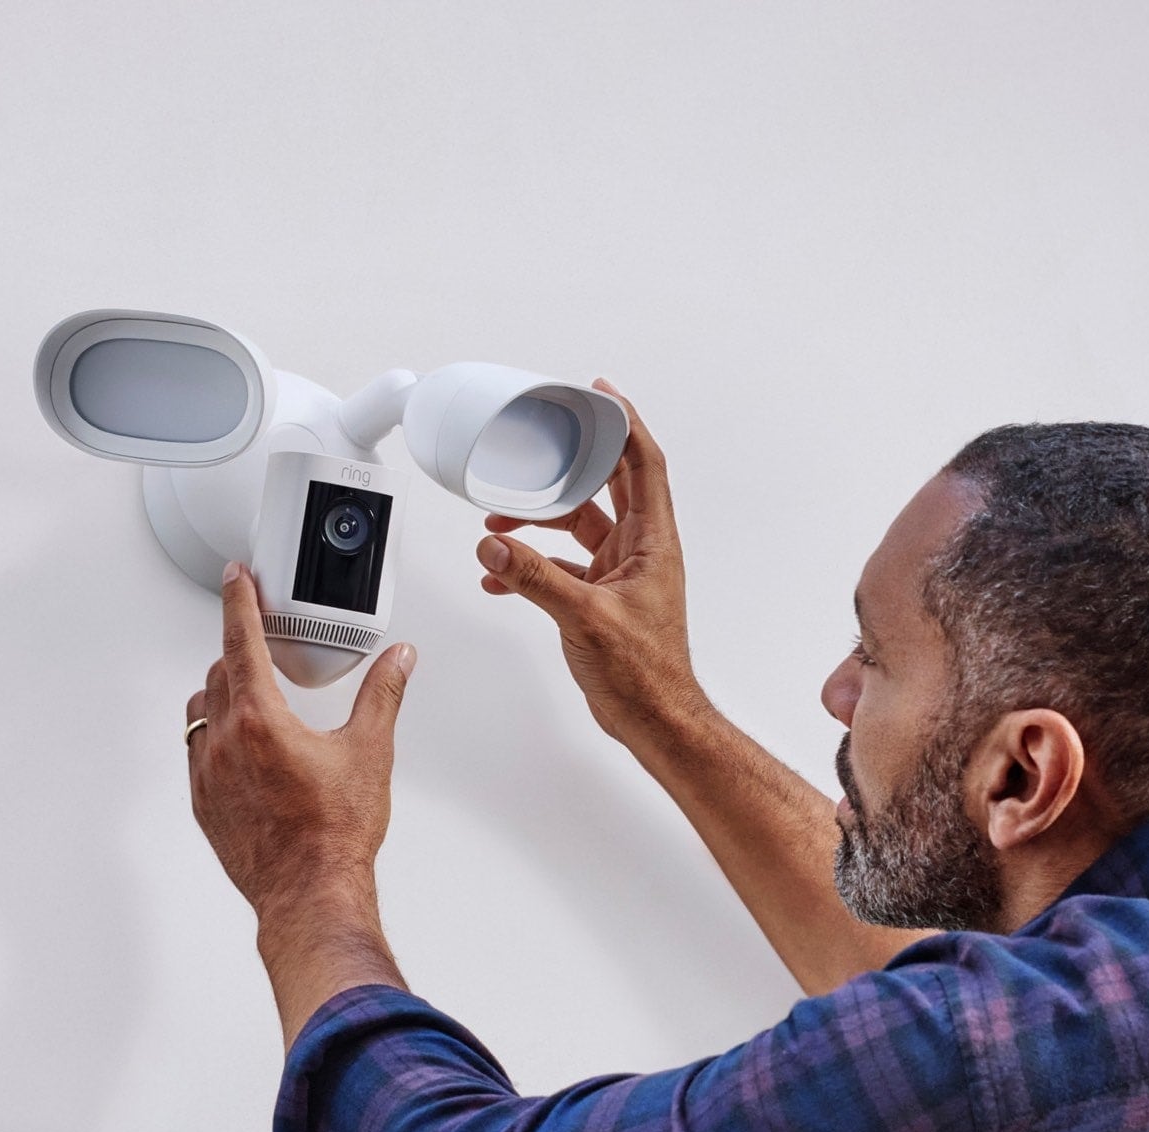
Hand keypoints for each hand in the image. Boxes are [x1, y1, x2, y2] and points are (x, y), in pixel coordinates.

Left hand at [185, 564, 416, 920]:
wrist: (311, 893)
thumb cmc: (334, 834)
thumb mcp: (370, 752)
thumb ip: (382, 695)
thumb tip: (398, 661)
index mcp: (261, 720)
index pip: (241, 640)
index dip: (238, 601)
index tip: (236, 579)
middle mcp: (225, 743)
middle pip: (220, 673)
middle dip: (239, 651)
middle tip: (263, 647)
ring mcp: (208, 775)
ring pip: (200, 711)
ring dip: (222, 693)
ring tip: (253, 698)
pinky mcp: (204, 804)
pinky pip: (197, 752)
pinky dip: (215, 736)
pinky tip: (244, 749)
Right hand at [476, 379, 704, 744]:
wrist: (653, 718)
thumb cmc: (645, 674)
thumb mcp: (585, 617)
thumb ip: (534, 578)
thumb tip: (495, 545)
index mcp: (652, 542)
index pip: (643, 464)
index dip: (623, 424)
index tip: (601, 395)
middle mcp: (640, 552)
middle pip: (605, 487)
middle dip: (568, 466)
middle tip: (538, 446)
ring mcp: (620, 575)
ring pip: (577, 527)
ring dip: (540, 519)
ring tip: (500, 519)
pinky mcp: (600, 599)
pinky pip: (561, 567)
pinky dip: (532, 565)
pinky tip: (501, 575)